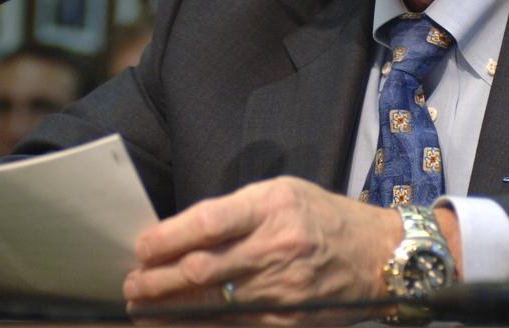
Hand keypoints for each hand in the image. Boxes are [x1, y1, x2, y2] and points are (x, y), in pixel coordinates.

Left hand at [123, 177, 400, 322]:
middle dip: (158, 281)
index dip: (168, 238)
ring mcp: (284, 288)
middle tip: (131, 285)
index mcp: (273, 205)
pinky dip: (203, 327)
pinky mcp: (288, 321)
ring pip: (212, 304)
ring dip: (169, 310)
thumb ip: (234, 212)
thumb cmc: (322, 217)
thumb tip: (180, 237)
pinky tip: (179, 325)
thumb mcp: (282, 193)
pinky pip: (235, 326)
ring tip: (142, 309)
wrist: (377, 256)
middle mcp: (278, 245)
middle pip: (202, 269)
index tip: (141, 248)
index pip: (208, 222)